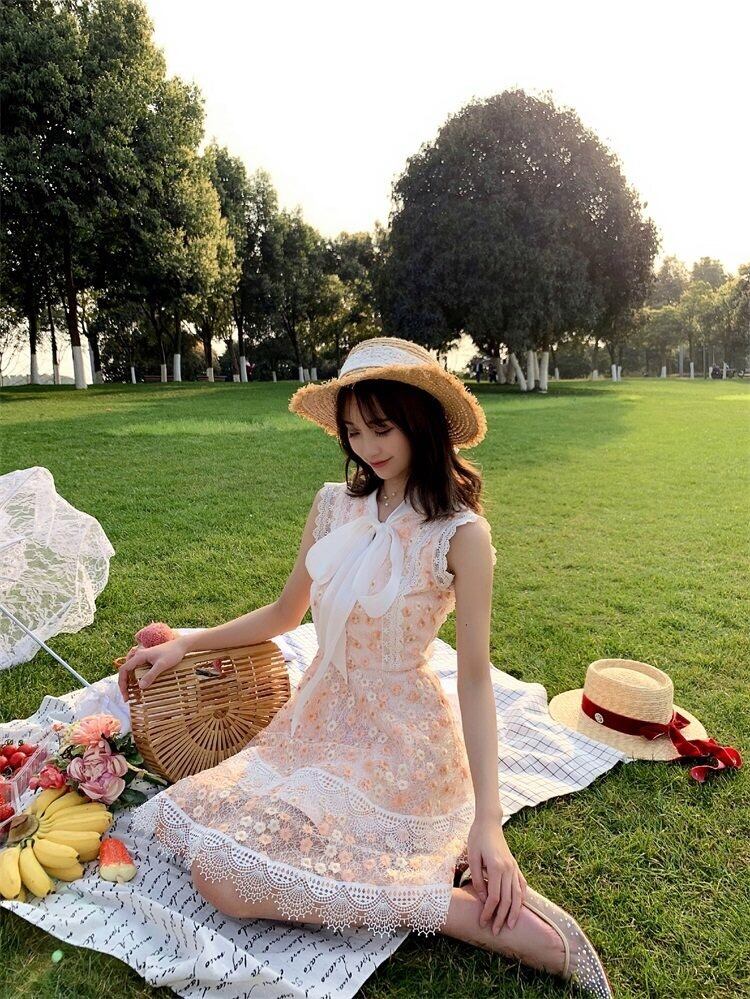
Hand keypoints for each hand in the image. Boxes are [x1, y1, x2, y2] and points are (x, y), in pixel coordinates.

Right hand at [117, 637, 188, 700]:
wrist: (181, 645)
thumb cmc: (172, 653)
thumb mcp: (162, 665)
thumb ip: (151, 675)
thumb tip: (140, 687)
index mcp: (139, 656)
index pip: (124, 669)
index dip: (122, 683)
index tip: (125, 694)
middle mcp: (139, 656)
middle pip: (126, 671)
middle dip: (124, 684)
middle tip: (128, 697)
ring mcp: (143, 657)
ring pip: (131, 670)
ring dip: (129, 682)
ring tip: (132, 693)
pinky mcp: (148, 660)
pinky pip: (138, 670)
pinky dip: (136, 678)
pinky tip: (140, 685)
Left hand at [466, 818, 526, 933]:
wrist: (489, 822)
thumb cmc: (477, 838)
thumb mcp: (472, 857)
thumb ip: (477, 879)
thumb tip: (484, 898)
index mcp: (496, 867)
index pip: (494, 898)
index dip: (488, 912)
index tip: (482, 922)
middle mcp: (508, 869)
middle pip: (507, 900)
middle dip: (501, 918)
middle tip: (495, 931)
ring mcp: (513, 868)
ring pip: (517, 895)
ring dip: (514, 912)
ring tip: (510, 926)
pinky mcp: (515, 865)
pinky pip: (522, 885)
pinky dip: (522, 897)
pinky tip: (520, 907)